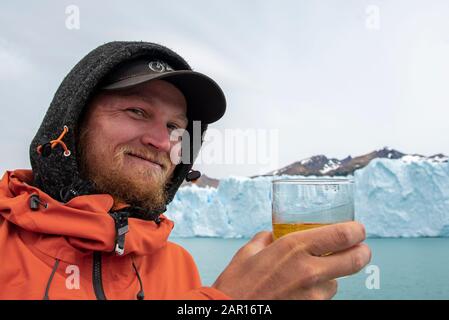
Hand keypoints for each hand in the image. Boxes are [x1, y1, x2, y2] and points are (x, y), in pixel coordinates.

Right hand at [212, 221, 370, 299]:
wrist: (231, 311)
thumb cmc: (237, 283)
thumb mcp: (249, 251)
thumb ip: (267, 238)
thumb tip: (274, 234)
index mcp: (294, 247)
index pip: (342, 235)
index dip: (356, 230)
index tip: (357, 229)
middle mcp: (309, 270)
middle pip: (355, 259)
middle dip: (362, 252)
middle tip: (360, 249)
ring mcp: (312, 294)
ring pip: (338, 282)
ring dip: (331, 276)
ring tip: (312, 274)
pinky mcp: (311, 310)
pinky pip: (324, 298)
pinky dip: (318, 291)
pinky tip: (301, 289)